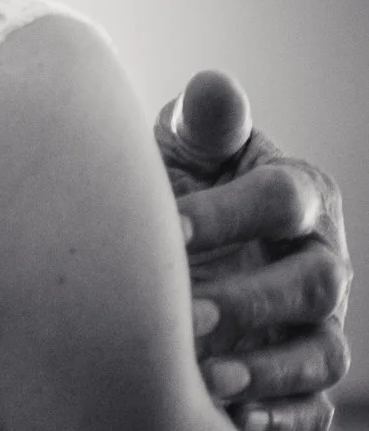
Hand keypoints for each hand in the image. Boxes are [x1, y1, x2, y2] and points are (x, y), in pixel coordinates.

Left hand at [157, 70, 350, 430]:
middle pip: (315, 283)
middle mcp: (322, 259)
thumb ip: (205, 125)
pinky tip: (234, 418)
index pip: (282, 199)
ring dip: (268, 369)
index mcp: (299, 193)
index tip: (165, 228)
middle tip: (182, 312)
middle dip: (251, 299)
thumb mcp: (186, 148)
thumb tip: (214, 87)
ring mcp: (319, 322)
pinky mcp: (303, 376)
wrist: (162, 243)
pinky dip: (282, 418)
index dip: (228, 213)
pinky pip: (314, 407)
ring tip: (206, 377)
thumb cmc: (177, 183)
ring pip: (322, 353)